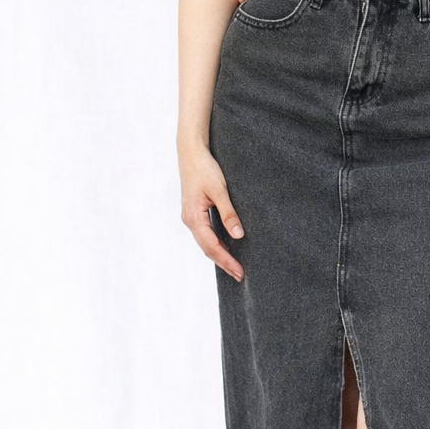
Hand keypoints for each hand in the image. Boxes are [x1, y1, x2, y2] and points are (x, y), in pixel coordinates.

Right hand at [179, 143, 244, 280]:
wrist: (190, 152)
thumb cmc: (205, 169)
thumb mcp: (220, 190)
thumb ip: (229, 214)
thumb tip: (238, 236)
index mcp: (194, 217)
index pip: (212, 246)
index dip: (226, 260)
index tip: (240, 271)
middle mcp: (189, 220)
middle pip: (207, 248)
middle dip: (224, 262)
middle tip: (240, 275)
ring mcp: (190, 217)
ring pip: (205, 242)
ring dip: (220, 255)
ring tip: (235, 267)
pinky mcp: (194, 212)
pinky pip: (205, 234)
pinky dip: (215, 244)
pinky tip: (225, 248)